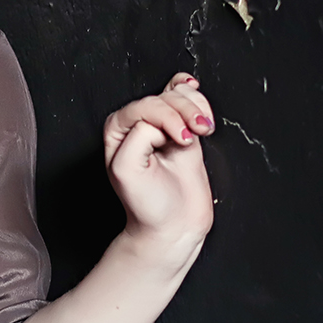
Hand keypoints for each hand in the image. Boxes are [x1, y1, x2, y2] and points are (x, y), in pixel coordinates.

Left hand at [101, 72, 216, 262]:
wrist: (173, 227)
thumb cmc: (146, 204)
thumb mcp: (126, 170)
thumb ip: (139, 136)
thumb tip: (165, 122)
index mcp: (117, 130)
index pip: (144, 107)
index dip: (166, 118)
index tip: (181, 140)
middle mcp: (138, 124)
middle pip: (165, 98)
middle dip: (185, 112)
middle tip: (193, 137)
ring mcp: (162, 126)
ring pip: (180, 96)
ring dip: (196, 107)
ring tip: (203, 129)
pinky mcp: (184, 131)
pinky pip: (192, 101)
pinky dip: (202, 104)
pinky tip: (205, 119)